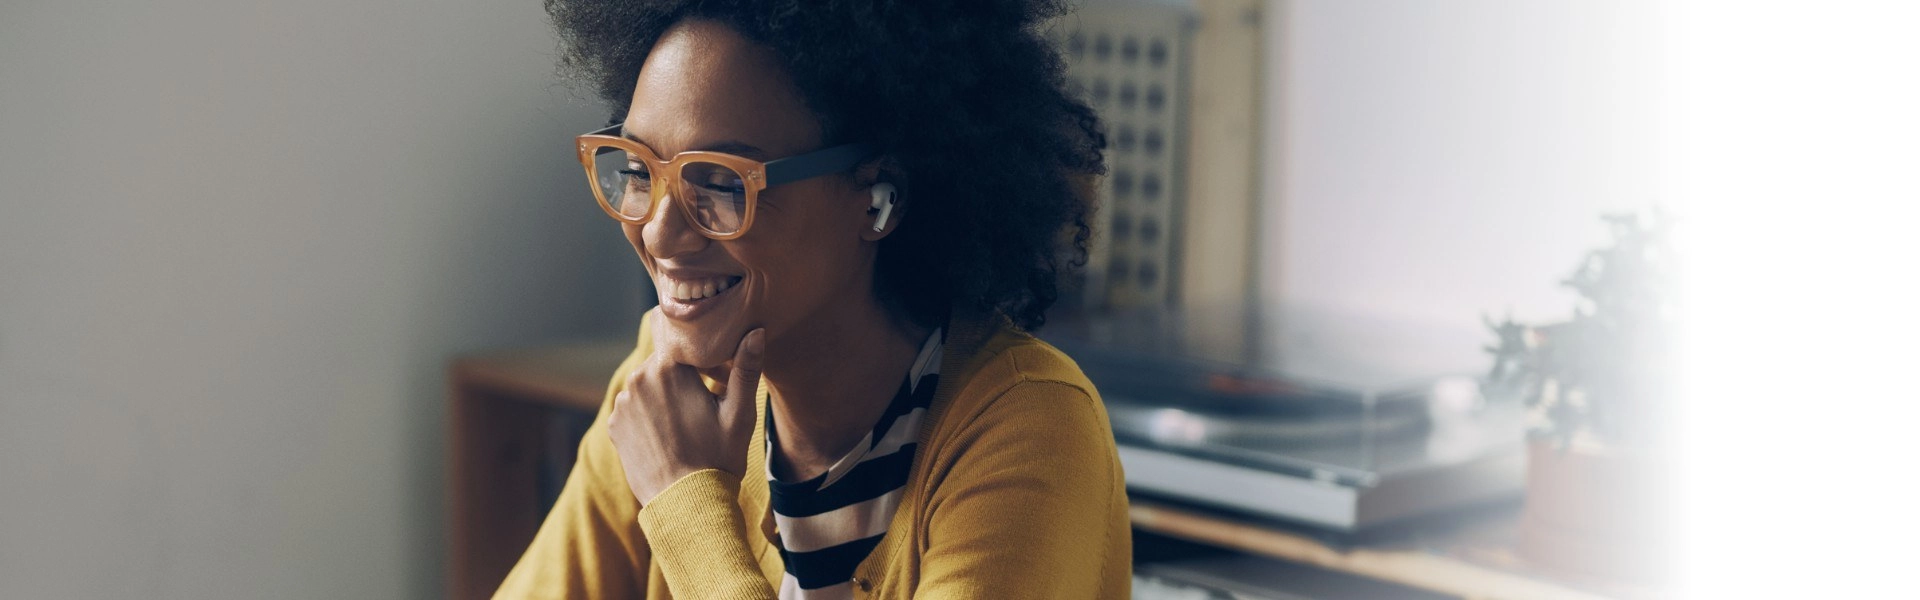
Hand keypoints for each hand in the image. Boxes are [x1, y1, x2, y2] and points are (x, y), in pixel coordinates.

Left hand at [607, 320, 765, 506]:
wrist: (686, 505)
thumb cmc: (718, 458)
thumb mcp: (740, 413)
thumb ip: (746, 368)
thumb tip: (755, 331)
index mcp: (667, 368)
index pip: (686, 344)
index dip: (706, 360)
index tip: (720, 382)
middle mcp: (637, 380)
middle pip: (665, 364)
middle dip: (684, 377)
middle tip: (706, 404)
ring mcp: (622, 404)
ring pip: (649, 385)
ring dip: (665, 395)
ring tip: (687, 425)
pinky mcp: (614, 426)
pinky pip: (634, 408)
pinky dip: (649, 416)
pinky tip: (669, 437)